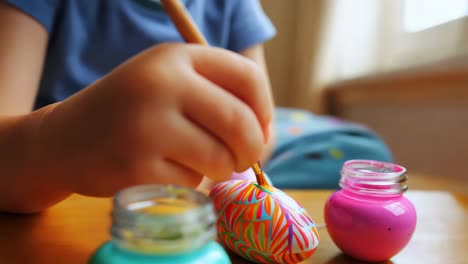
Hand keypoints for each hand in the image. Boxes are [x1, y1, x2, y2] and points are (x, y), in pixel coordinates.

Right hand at [35, 43, 272, 195]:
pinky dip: (188, 182)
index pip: (247, 77)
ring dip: (220, 168)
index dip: (264, 108)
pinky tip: (163, 170)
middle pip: (240, 122)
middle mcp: (161, 84)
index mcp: (174, 57)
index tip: (260, 127)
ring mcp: (146, 126)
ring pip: (220, 159)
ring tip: (198, 161)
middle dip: (252, 148)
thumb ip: (218, 95)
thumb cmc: (131, 111)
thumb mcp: (170, 83)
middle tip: (243, 158)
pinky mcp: (136, 167)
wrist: (66, 138)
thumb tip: (267, 131)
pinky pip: (191, 182)